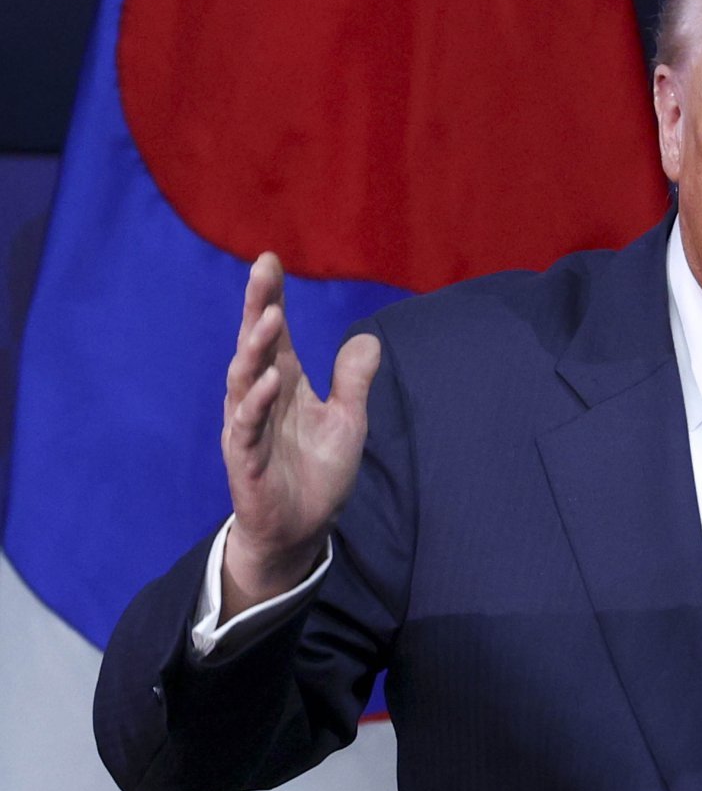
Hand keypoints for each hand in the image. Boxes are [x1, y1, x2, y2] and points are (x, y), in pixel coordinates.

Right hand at [218, 252, 380, 619]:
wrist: (300, 531)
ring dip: (256, 349)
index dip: (272, 299)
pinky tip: (270, 381)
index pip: (277, 335)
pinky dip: (256, 403)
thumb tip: (369, 339)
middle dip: (257, 307)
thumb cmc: (317, 473)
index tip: (270, 260)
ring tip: (269, 317)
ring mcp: (249, 428)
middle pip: (255, 346)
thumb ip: (353, 381)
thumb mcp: (347, 421)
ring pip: (244, 380)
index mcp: (285, 385)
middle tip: (261, 270)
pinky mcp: (246, 461)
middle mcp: (261, 399)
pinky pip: (246, 427)